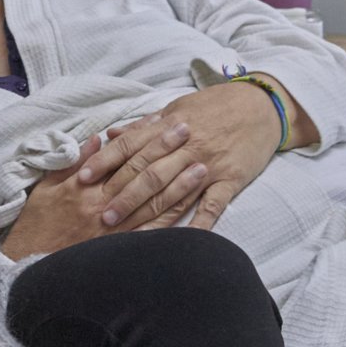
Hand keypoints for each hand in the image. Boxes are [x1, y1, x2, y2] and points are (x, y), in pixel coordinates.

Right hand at [1, 130, 211, 259]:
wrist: (28, 266)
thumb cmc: (36, 225)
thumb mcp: (46, 188)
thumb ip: (73, 164)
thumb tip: (98, 140)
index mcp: (85, 189)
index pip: (123, 156)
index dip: (145, 138)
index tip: (164, 121)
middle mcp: (104, 207)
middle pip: (143, 174)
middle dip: (168, 152)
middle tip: (190, 134)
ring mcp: (115, 232)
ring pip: (154, 204)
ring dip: (180, 185)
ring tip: (201, 168)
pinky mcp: (121, 250)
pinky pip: (152, 234)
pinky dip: (172, 220)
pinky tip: (191, 208)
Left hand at [78, 84, 281, 231]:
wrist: (262, 106)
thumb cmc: (216, 106)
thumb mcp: (178, 107)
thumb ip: (144, 124)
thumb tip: (111, 134)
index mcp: (169, 125)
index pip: (130, 145)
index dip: (104, 162)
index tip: (83, 178)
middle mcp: (186, 145)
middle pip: (147, 172)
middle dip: (121, 194)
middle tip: (99, 215)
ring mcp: (208, 164)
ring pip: (173, 191)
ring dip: (148, 212)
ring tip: (126, 231)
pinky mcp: (230, 179)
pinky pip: (212, 205)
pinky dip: (198, 224)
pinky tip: (182, 240)